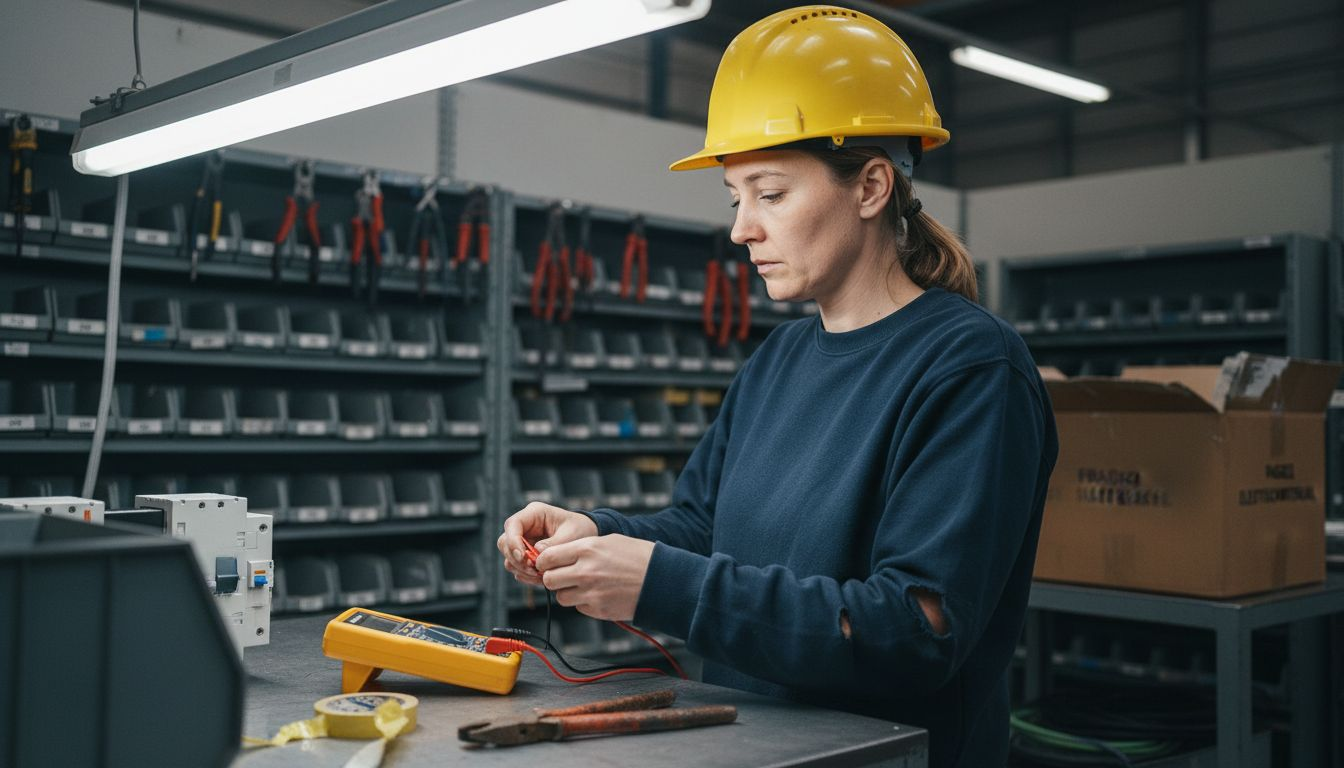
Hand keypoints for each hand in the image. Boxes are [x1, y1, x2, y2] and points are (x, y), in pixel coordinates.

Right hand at [498, 502, 597, 585]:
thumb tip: (536, 554)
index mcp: (534, 514)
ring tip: (540, 575)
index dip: (513, 542)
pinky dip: (526, 575)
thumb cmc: (581, 529)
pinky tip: (541, 578)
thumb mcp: (572, 534)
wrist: (587, 537)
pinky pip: (517, 567)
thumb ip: (555, 544)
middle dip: (516, 559)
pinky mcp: (526, 555)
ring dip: (521, 569)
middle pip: (505, 543)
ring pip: (509, 557)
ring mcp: (524, 541)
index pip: (513, 524)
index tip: (524, 557)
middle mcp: (525, 527)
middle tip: (533, 570)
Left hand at [535, 535, 654, 621]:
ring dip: (568, 592)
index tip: (548, 563)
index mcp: (587, 549)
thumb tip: (556, 557)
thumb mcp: (608, 541)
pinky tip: (599, 593)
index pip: (547, 557)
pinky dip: (584, 602)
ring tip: (584, 584)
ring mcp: (591, 593)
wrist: (662, 579)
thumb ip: (580, 549)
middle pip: (549, 580)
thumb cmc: (637, 556)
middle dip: (553, 578)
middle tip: (563, 575)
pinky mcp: (598, 609)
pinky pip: (579, 607)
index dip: (545, 561)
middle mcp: (586, 571)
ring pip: (561, 597)